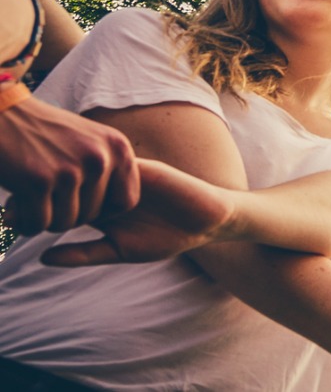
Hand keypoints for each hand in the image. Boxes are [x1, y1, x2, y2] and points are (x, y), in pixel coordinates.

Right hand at [0, 97, 139, 234]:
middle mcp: (99, 158)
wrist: (2, 113)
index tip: (82, 206)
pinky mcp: (37, 182)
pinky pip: (38, 224)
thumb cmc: (45, 131)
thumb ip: (109, 169)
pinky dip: (26, 224)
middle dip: (66, 215)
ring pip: (65, 223)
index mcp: (117, 148)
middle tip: (46, 201)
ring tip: (31, 204)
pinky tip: (14, 212)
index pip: (127, 201)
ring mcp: (69, 171)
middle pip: (92, 215)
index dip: (105, 212)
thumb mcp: (92, 140)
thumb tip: (121, 209)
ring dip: (45, 220)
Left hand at [40, 159, 239, 265]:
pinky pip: (111, 165)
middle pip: (67, 184)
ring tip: (75, 205)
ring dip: (76, 185)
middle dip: (52, 195)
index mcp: (97, 208)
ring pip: (84, 172)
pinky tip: (100, 194)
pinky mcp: (140, 166)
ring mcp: (121, 175)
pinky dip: (101, 176)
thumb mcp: (122, 250)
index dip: (44, 210)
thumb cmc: (168, 238)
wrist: (208, 220)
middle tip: (45, 213)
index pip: (61, 204)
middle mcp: (105, 188)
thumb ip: (85, 253)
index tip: (30, 221)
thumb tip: (42, 258)